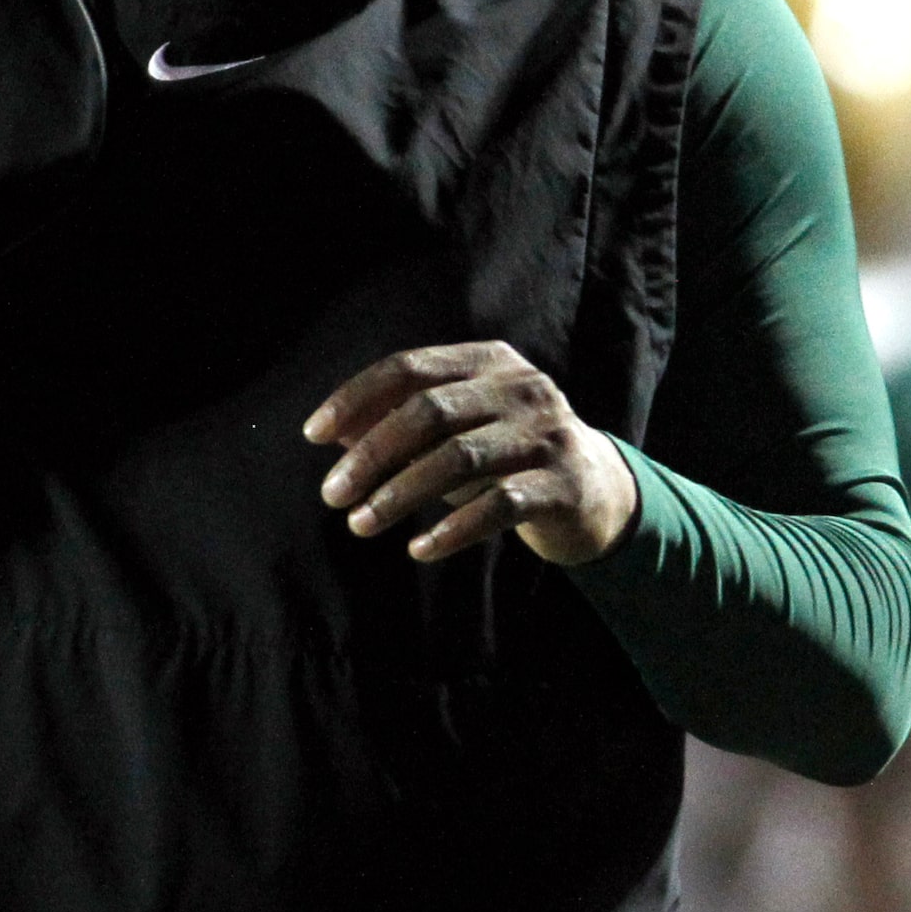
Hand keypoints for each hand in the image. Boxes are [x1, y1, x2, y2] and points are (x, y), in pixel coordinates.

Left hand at [303, 342, 636, 566]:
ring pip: (459, 458)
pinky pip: (498, 506)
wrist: (598, 495)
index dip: (356, 398)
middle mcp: (522, 388)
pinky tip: (418, 549)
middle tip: (332, 494)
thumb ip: (398, 426)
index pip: (409, 367)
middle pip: (429, 411)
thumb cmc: (504, 458)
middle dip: (371, 454)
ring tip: (360, 524)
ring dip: (399, 494)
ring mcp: (548, 435)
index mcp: (489, 361)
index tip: (312, 434)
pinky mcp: (564, 485)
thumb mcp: (453, 435)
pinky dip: (452, 530)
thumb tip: (331, 434)